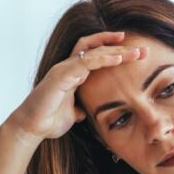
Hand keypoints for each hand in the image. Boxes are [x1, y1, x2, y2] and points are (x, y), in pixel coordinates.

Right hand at [7, 30, 147, 143]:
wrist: (32, 128)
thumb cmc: (49, 121)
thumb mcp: (73, 114)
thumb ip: (81, 108)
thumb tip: (86, 112)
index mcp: (72, 73)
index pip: (94, 53)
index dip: (112, 48)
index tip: (132, 50)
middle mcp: (68, 67)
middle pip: (96, 47)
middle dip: (119, 45)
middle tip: (142, 49)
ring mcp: (64, 69)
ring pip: (92, 51)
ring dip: (116, 50)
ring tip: (135, 52)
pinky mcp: (61, 75)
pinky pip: (85, 62)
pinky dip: (103, 58)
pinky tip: (118, 58)